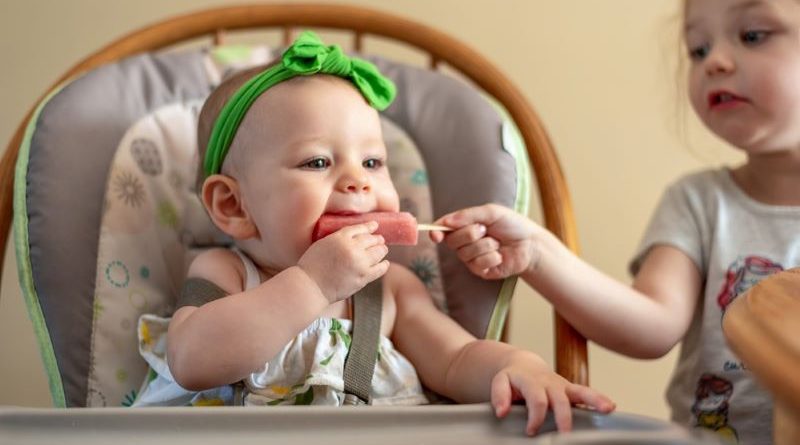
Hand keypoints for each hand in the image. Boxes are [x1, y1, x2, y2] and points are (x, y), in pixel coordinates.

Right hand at [298, 221, 388, 303]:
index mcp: (340, 238)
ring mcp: (359, 263)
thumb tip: (352, 238)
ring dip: (381, 250)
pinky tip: (384, 263)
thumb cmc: (312, 267)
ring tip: (383, 250)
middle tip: (380, 240)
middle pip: (371, 239)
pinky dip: (384, 264)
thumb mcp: (322, 244)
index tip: (375, 225)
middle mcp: (352, 248)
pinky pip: (380, 268)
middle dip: (377, 239)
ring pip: (378, 252)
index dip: (369, 227)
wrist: (311, 286)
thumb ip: (338, 239)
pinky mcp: (363, 277)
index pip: (360, 229)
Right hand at [431, 204, 541, 279]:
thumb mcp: (491, 212)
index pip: (443, 229)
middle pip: (452, 241)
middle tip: (485, 230)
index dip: (436, 232)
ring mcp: (471, 258)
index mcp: (464, 226)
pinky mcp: (480, 271)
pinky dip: (491, 257)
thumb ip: (468, 215)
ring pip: (465, 253)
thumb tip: (447, 221)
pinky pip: (477, 264)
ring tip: (497, 243)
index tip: (435, 235)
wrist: (530, 243)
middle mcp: (464, 243)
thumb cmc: (512, 225)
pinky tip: (500, 255)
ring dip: (485, 246)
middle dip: (469, 234)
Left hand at [492, 352, 615, 434]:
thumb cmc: (513, 379)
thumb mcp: (500, 382)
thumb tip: (501, 412)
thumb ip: (499, 395)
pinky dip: (599, 399)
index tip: (531, 431)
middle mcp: (550, 382)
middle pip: (560, 398)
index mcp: (532, 381)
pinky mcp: (572, 391)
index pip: (537, 400)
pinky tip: (611, 407)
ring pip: (581, 391)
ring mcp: (563, 386)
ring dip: (594, 399)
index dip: (535, 417)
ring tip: (608, 408)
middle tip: (565, 434)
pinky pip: (588, 394)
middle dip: (564, 416)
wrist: (524, 366)